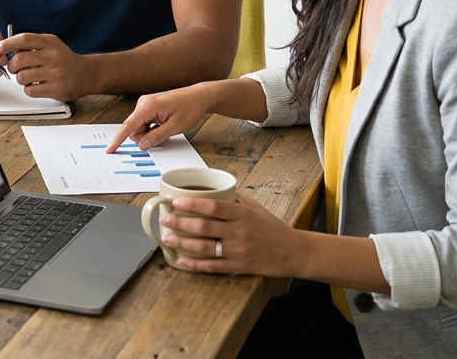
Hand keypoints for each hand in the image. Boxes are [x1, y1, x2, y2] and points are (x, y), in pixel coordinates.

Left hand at [0, 33, 92, 100]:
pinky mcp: (55, 89)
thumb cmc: (65, 59)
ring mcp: (54, 73)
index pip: (24, 39)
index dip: (7, 44)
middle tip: (15, 68)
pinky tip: (37, 85)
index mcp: (50, 43)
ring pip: (22, 77)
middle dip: (12, 65)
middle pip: (19, 60)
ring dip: (21, 78)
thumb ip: (31, 45)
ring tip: (29, 77)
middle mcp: (53, 56)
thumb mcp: (51, 45)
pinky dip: (29, 89)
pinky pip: (30, 90)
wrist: (87, 74)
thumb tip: (7, 49)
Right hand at [107, 83, 216, 151]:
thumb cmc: (190, 108)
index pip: (128, 126)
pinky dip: (152, 128)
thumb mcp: (175, 127)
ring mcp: (146, 104)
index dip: (118, 140)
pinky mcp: (149, 106)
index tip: (110, 149)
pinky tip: (164, 123)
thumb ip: (157, 137)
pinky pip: (145, 123)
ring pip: (140, 127)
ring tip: (167, 126)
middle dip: (145, 136)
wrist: (199, 96)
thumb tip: (142, 145)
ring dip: (150, 132)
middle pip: (134, 129)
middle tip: (164, 132)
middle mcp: (143, 103)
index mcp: (148, 106)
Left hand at [158, 194, 297, 276]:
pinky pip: (212, 266)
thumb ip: (233, 199)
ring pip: (204, 247)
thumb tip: (209, 190)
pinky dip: (195, 264)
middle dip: (180, 223)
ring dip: (182, 243)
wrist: (292, 252)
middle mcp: (239, 232)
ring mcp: (238, 251)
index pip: (213, 208)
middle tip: (164, 219)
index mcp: (243, 214)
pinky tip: (181, 259)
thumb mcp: (255, 208)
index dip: (192, 205)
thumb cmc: (272, 227)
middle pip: (204, 227)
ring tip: (167, 238)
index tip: (175, 202)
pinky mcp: (238, 267)